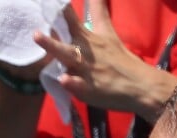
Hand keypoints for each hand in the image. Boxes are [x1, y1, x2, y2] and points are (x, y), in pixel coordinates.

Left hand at [33, 0, 176, 121]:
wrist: (141, 87)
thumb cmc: (123, 60)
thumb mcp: (108, 32)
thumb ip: (98, 10)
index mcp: (87, 37)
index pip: (68, 17)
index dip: (57, 9)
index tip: (47, 3)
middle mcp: (84, 51)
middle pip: (64, 37)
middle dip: (50, 33)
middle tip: (35, 30)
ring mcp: (86, 71)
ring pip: (67, 58)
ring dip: (53, 49)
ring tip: (38, 38)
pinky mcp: (90, 90)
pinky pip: (78, 86)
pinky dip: (71, 83)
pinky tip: (64, 80)